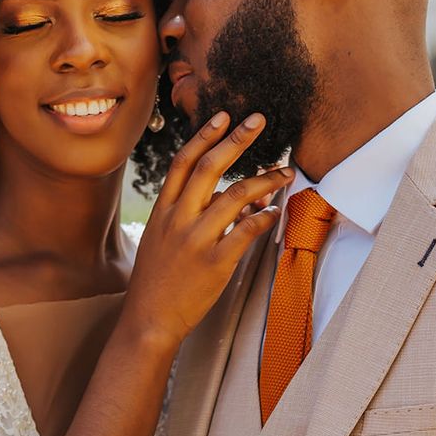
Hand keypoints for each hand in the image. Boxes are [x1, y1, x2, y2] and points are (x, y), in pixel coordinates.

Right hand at [127, 111, 291, 348]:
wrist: (148, 319)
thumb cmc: (158, 280)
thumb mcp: (162, 239)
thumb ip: (190, 215)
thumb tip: (234, 199)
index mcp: (164, 210)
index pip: (183, 162)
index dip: (204, 136)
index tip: (224, 116)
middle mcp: (178, 219)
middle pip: (209, 168)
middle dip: (236, 140)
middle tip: (259, 120)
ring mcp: (196, 240)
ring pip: (235, 196)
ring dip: (265, 179)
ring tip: (286, 171)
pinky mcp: (214, 263)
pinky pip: (246, 232)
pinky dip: (264, 217)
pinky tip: (276, 211)